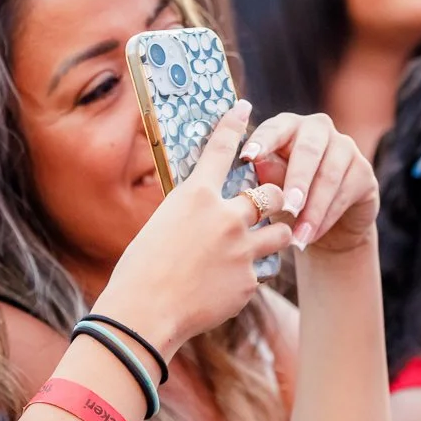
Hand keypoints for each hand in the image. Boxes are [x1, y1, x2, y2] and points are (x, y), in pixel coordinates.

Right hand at [96, 101, 292, 356]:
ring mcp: (242, 251)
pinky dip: (245, 277)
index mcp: (195, 196)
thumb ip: (193, 214)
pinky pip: (259, 273)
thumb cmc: (141, 268)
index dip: (234, 126)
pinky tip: (222, 287)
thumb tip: (210, 214)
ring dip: (274, 236)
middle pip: (272, 195)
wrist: (145, 312)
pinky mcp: (248, 282)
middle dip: (277, 197)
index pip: (221, 150)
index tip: (244, 108)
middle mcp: (225, 217)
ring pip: (280, 234)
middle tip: (274, 201)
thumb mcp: (161, 225)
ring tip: (258, 245)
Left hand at [239, 111, 378, 255]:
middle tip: (288, 205)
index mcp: (288, 126)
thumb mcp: (271, 188)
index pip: (275, 128)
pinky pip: (345, 193)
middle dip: (297, 180)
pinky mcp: (364, 170)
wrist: (325, 225)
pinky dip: (326, 218)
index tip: (247, 156)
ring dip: (313, 210)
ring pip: (329, 176)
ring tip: (298, 236)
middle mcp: (318, 128)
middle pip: (308, 150)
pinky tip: (311, 236)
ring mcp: (345, 146)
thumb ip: (266, 174)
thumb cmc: (288, 199)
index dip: (263, 141)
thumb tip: (255, 161)